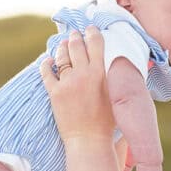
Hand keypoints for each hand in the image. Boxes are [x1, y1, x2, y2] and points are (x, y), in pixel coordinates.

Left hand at [40, 27, 114, 144]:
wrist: (89, 140)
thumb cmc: (107, 122)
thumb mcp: (117, 96)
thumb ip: (117, 77)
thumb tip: (124, 64)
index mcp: (100, 73)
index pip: (95, 43)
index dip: (92, 33)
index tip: (90, 29)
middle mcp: (83, 74)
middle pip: (76, 46)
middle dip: (75, 37)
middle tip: (74, 34)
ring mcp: (67, 82)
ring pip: (61, 56)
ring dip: (61, 47)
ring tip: (62, 44)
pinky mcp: (54, 92)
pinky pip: (46, 72)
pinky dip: (46, 63)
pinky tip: (47, 60)